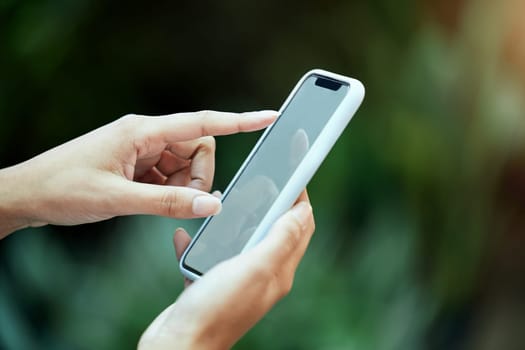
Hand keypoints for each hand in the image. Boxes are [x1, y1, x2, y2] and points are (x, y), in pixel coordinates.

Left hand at [0, 110, 276, 237]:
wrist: (27, 195)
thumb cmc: (63, 188)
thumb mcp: (118, 198)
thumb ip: (169, 202)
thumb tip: (213, 205)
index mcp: (143, 131)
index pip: (202, 124)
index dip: (239, 121)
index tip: (268, 118)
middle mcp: (146, 136)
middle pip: (197, 149)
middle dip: (197, 177)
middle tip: (179, 201)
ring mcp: (142, 151)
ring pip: (185, 166)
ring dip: (180, 187)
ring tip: (148, 201)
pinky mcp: (137, 165)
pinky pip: (169, 176)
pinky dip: (168, 192)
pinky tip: (145, 201)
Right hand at [138, 190, 314, 349]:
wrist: (177, 345)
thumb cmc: (216, 309)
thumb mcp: (255, 267)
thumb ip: (280, 239)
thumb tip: (304, 210)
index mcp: (278, 272)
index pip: (300, 228)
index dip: (299, 200)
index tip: (293, 174)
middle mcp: (261, 277)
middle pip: (272, 232)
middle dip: (268, 205)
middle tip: (258, 183)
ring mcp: (235, 281)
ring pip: (239, 241)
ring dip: (232, 222)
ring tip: (222, 205)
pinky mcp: (210, 286)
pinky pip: (208, 257)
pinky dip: (199, 244)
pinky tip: (185, 237)